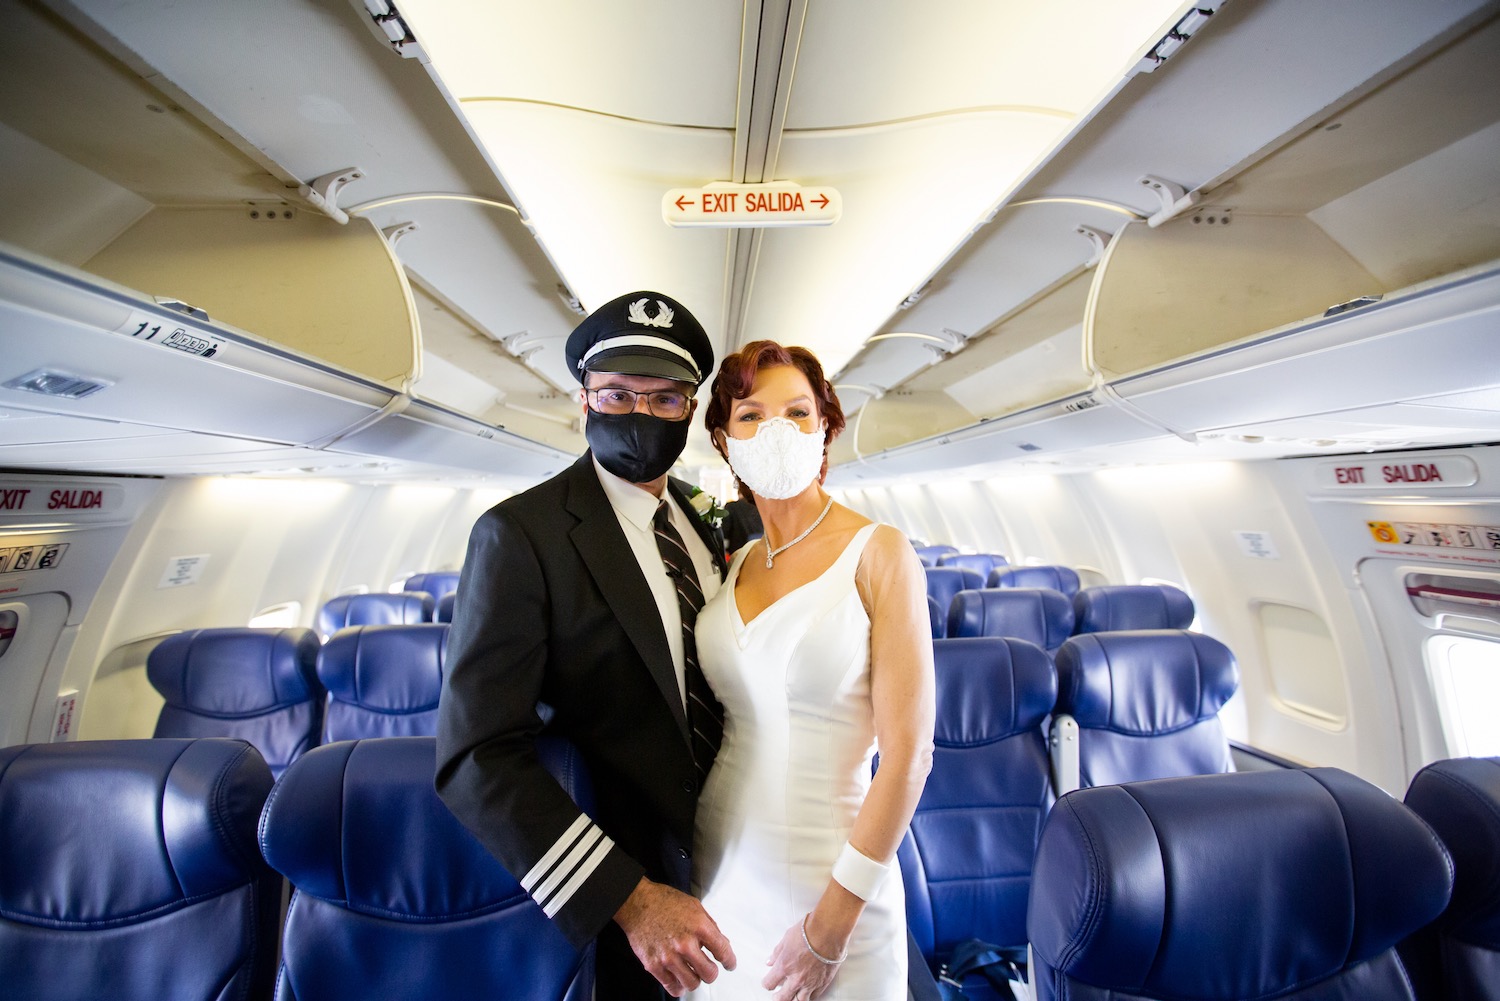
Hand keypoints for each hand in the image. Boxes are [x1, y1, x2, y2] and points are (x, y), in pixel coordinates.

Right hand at [614, 878, 736, 996]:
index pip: (723, 951)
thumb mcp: (694, 906)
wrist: (636, 903)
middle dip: (712, 973)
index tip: (730, 964)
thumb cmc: (663, 902)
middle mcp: (685, 943)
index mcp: (698, 926)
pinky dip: (679, 987)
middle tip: (709, 969)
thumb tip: (722, 942)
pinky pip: (672, 987)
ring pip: (692, 983)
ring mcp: (669, 957)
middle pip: (709, 974)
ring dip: (695, 979)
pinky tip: (680, 979)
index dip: (730, 961)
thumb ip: (710, 926)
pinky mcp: (654, 965)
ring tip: (692, 972)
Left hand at [761, 916, 841, 1000]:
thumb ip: (777, 953)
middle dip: (777, 997)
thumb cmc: (810, 930)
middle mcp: (796, 978)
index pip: (769, 983)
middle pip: (782, 998)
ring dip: (794, 998)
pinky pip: (814, 996)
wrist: (830, 931)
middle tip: (777, 995)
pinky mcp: (823, 983)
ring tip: (793, 995)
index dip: (767, 983)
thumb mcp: (787, 938)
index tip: (768, 981)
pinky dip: (809, 995)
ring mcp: (811, 983)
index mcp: (784, 966)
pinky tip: (808, 992)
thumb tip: (771, 961)